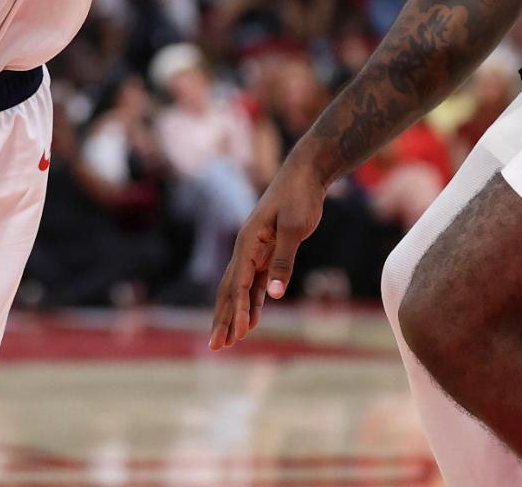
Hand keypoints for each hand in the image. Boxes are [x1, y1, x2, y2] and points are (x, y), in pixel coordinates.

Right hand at [209, 162, 326, 349]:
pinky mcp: (268, 252)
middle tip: (216, 347)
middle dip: (223, 319)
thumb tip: (275, 294)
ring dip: (235, 314)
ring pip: (240, 289)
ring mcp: (255, 251)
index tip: (238, 334)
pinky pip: (255, 283)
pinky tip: (253, 319)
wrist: (304, 175)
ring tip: (231, 341)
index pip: (237, 284)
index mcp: (248, 243)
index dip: (236, 311)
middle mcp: (246, 249)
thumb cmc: (299, 198)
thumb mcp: (294, 228)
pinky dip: (253, 302)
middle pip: (229, 290)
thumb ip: (283, 261)